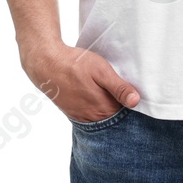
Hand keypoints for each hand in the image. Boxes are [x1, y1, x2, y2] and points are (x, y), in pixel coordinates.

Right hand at [21, 39, 140, 122]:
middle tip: (121, 93)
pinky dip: (94, 111)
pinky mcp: (72, 113)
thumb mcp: (101, 70)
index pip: (126, 114)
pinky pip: (89, 117)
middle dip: (120, 110)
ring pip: (101, 118)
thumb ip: (118, 87)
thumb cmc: (75, 64)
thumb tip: (135, 101)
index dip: (131, 105)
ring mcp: (81, 117)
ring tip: (107, 95)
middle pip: (114, 119)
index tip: (132, 95)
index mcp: (104, 108)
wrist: (47, 64)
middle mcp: (93, 117)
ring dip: (106, 110)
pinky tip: (94, 98)